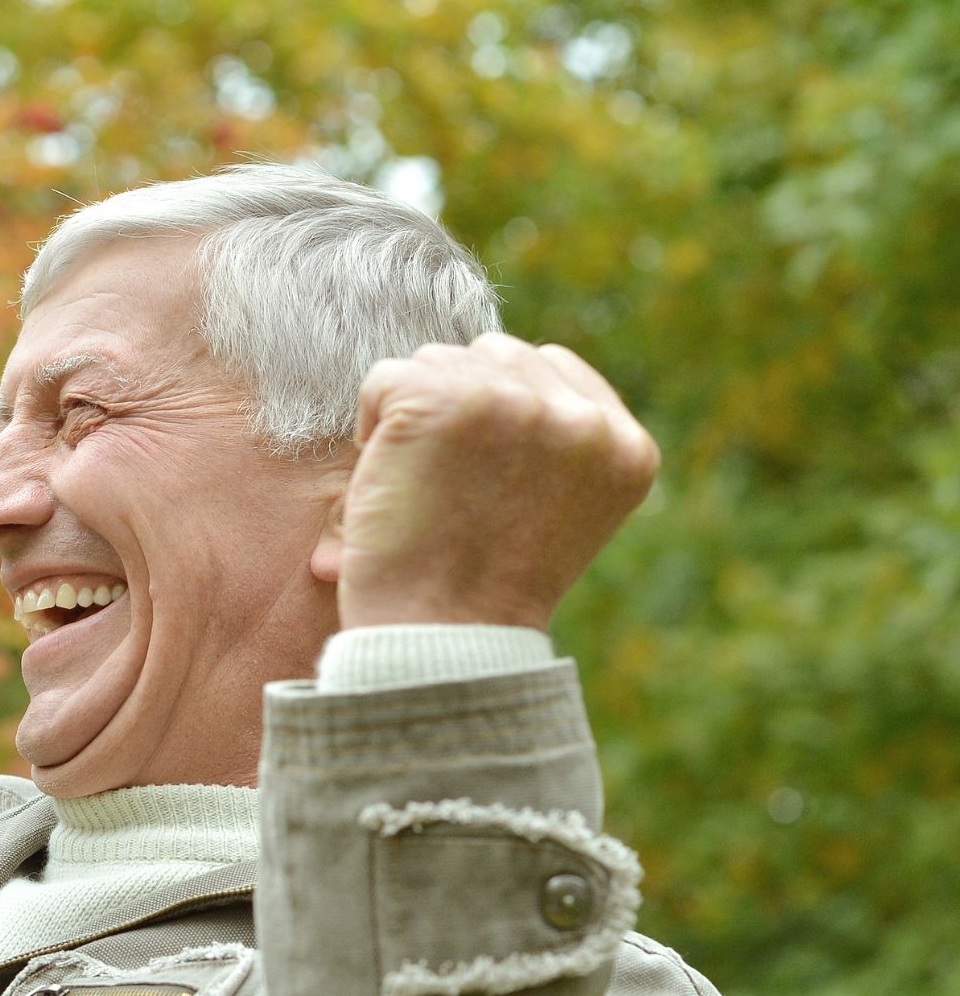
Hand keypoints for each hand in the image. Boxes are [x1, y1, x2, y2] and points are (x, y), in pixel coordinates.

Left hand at [330, 332, 660, 630]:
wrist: (439, 638)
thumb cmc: (477, 592)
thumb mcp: (556, 513)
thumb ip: (552, 442)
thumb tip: (495, 375)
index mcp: (626, 447)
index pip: (551, 369)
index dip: (496, 415)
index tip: (479, 478)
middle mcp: (580, 419)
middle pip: (494, 356)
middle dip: (457, 408)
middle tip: (445, 488)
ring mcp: (514, 404)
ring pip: (438, 362)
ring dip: (413, 416)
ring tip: (422, 489)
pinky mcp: (440, 401)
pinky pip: (386, 378)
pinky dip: (370, 426)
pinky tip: (390, 481)